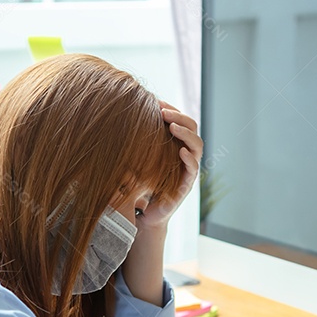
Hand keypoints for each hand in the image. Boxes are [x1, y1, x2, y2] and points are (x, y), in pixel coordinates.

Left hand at [135, 102, 202, 230]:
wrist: (144, 215)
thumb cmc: (140, 184)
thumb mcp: (137, 158)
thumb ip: (136, 142)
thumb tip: (119, 117)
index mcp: (175, 145)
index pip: (181, 121)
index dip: (172, 109)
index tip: (157, 101)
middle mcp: (185, 155)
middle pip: (192, 128)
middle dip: (179, 116)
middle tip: (163, 111)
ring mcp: (188, 170)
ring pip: (197, 146)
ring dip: (185, 133)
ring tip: (172, 126)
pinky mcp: (187, 185)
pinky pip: (193, 168)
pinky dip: (189, 158)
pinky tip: (179, 150)